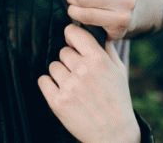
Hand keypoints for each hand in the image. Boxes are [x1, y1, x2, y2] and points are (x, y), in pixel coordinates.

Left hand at [39, 24, 140, 142]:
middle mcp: (83, 71)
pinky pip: (43, 81)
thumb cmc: (118, 101)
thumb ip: (106, 50)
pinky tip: (62, 92)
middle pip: (63, 52)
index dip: (71, 36)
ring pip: (53, 66)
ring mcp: (69, 87)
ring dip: (61, 74)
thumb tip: (98, 31)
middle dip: (70, 61)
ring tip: (75, 87)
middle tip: (80, 75)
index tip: (72, 42)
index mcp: (98, 60)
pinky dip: (49, 86)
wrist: (115, 134)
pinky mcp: (57, 102)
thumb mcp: (119, 72)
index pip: (73, 32)